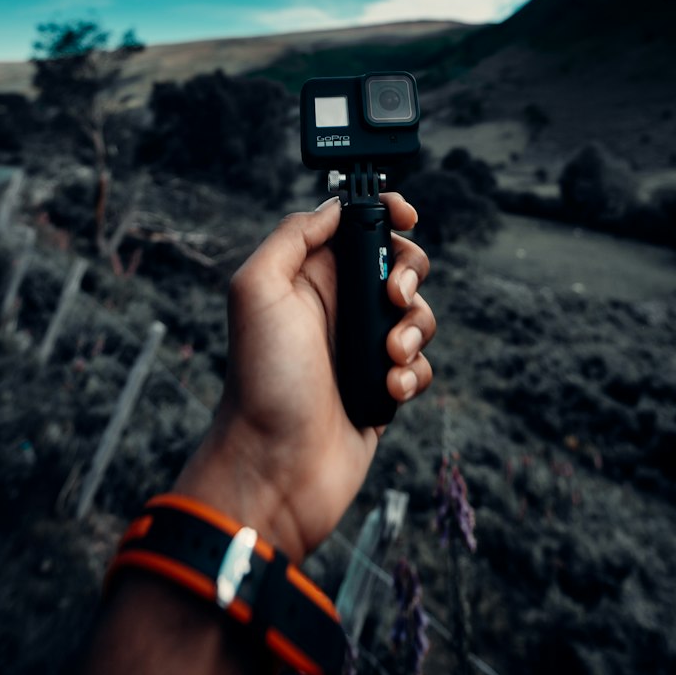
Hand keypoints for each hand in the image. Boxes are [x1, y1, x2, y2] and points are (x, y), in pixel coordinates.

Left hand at [174, 193, 434, 563]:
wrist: (274, 468)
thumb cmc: (261, 380)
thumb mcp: (256, 290)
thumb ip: (293, 236)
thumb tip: (334, 206)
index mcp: (309, 276)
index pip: (355, 225)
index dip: (385, 212)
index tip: (406, 216)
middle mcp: (337, 306)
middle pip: (398, 263)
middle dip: (410, 272)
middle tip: (393, 297)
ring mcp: (361, 348)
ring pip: (416, 314)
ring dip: (414, 329)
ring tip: (388, 357)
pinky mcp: (383, 387)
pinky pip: (418, 364)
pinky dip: (412, 373)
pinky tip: (389, 389)